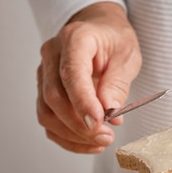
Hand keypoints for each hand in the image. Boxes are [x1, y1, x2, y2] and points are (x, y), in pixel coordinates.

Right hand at [36, 2, 141, 152]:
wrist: (99, 30)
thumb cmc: (113, 40)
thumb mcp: (127, 56)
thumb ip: (118, 83)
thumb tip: (110, 111)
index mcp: (74, 39)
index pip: (70, 74)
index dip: (83, 102)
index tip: (98, 123)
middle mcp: (52, 56)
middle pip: (54, 98)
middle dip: (80, 125)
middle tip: (106, 137)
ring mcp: (44, 75)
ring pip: (47, 114)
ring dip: (73, 135)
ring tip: (100, 141)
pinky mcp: (45, 92)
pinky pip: (49, 122)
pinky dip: (68, 138)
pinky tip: (88, 142)